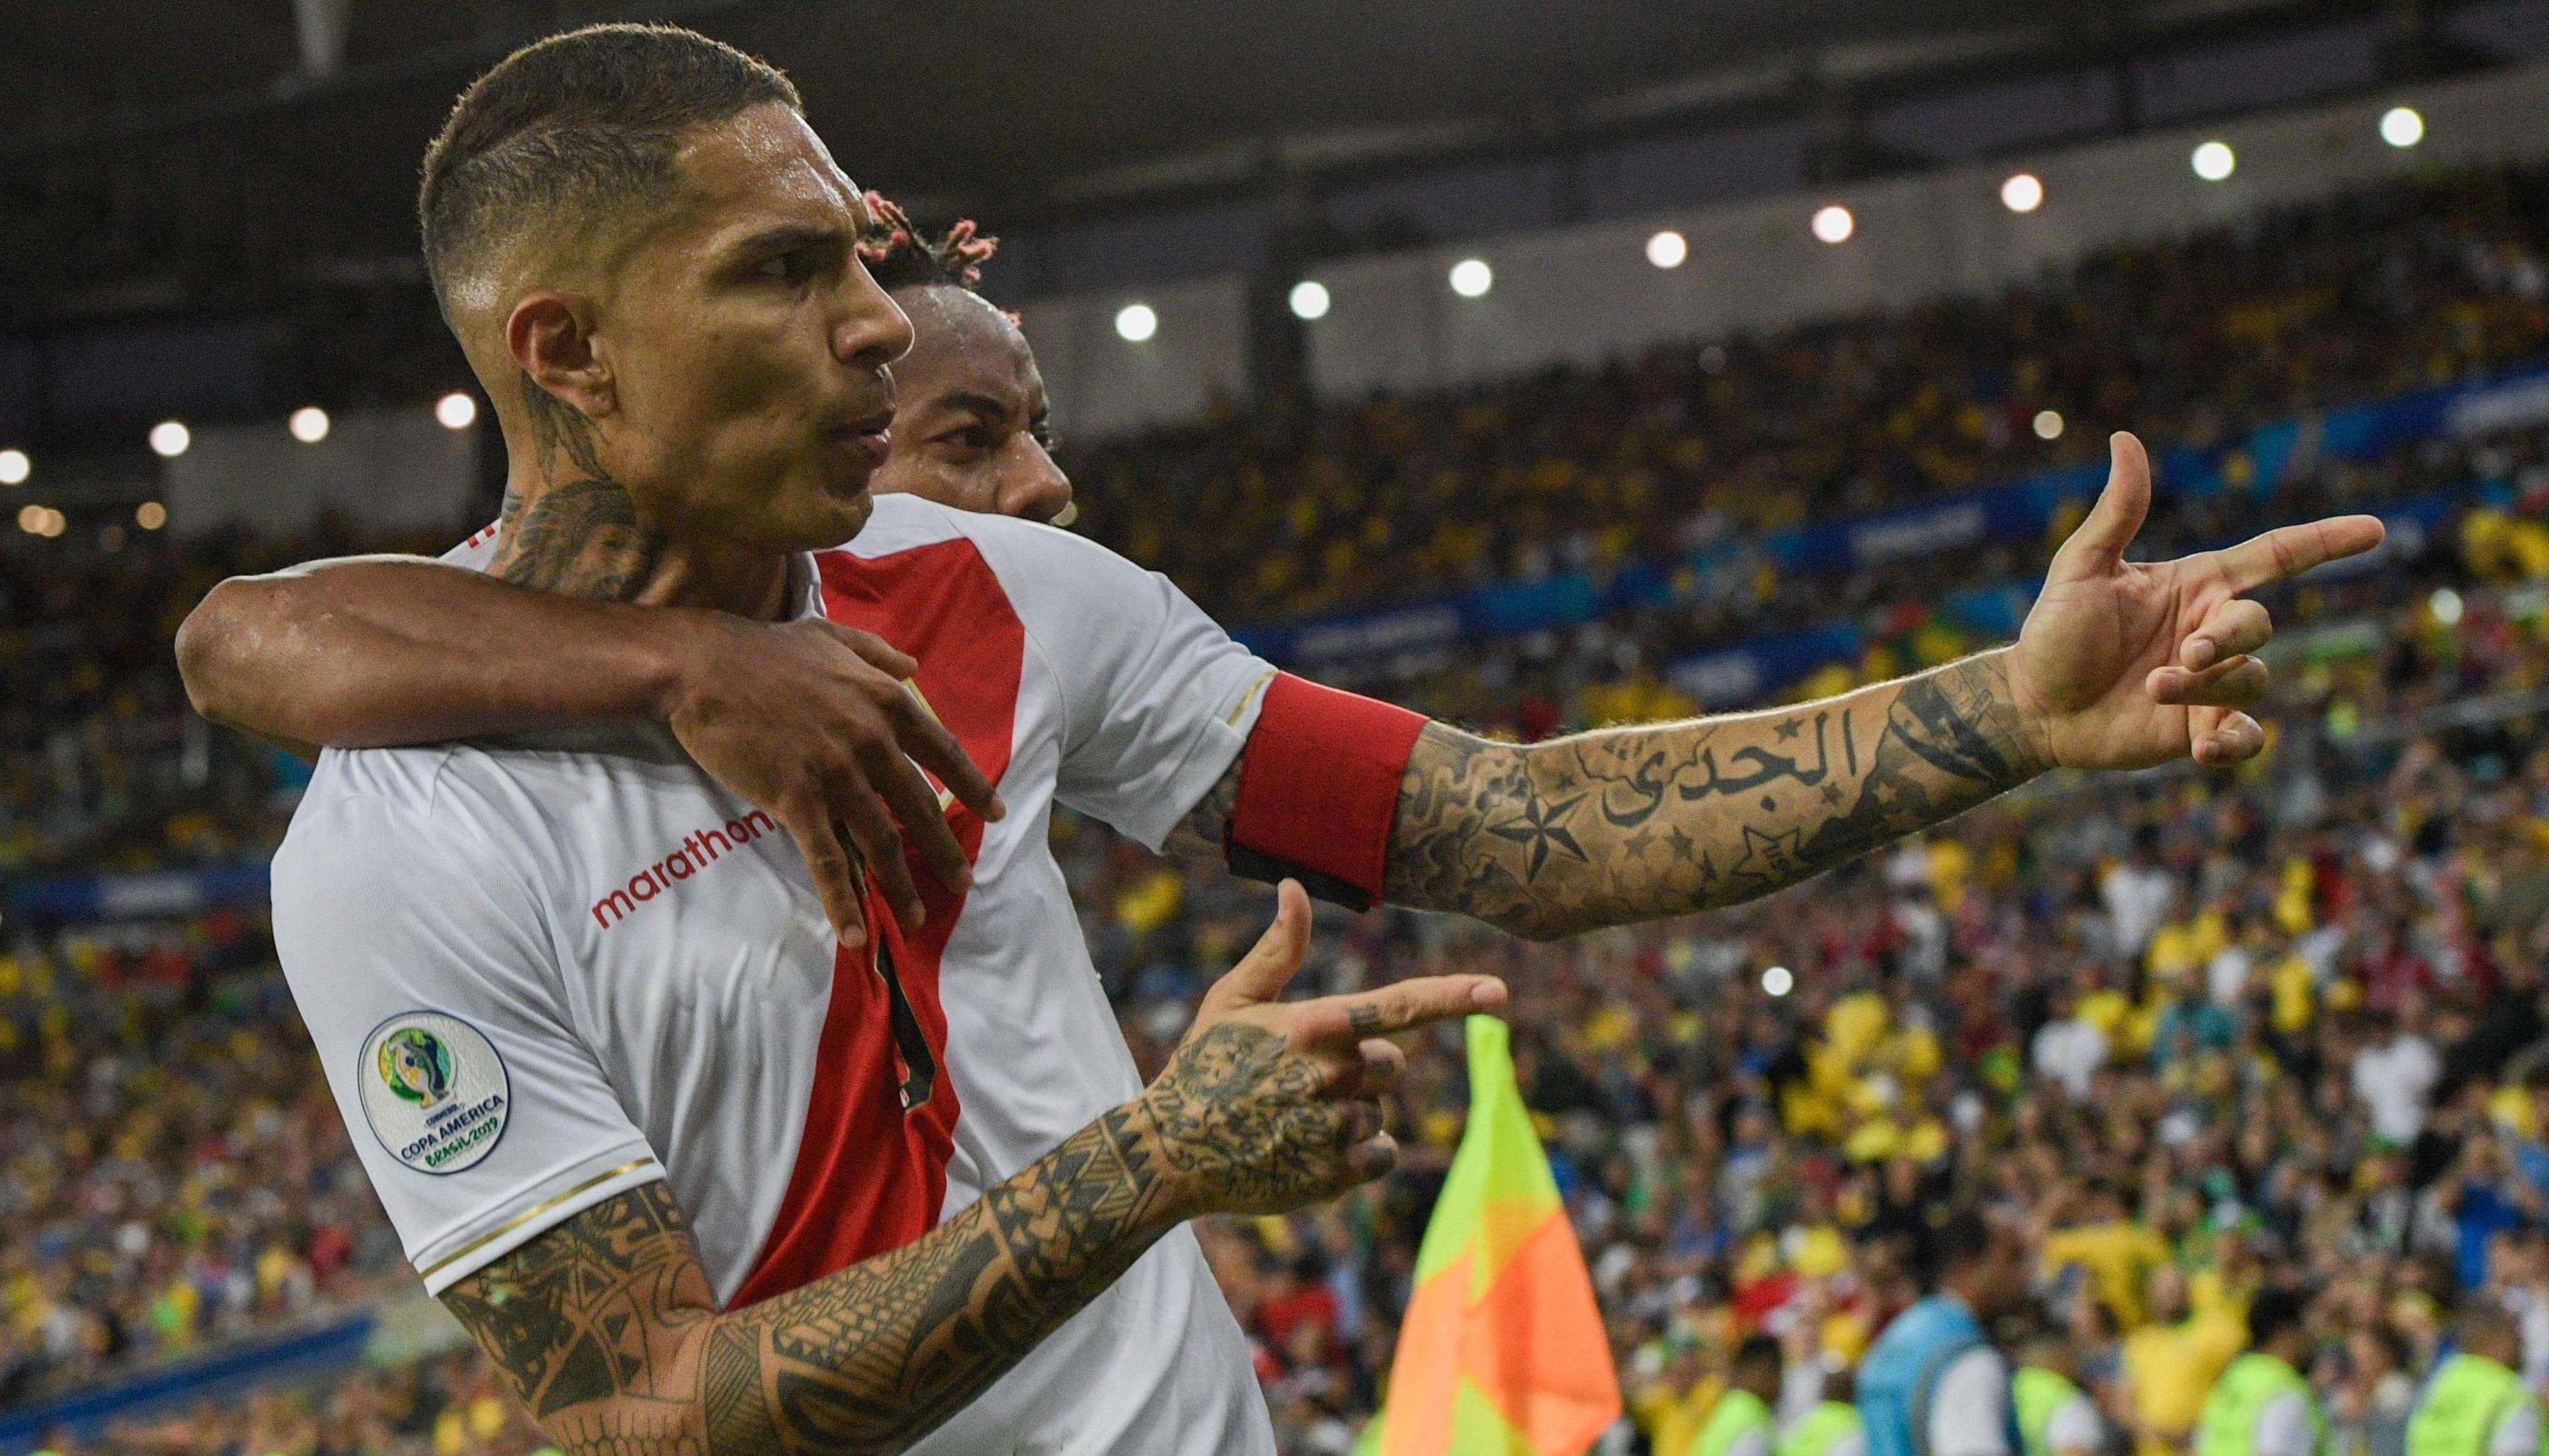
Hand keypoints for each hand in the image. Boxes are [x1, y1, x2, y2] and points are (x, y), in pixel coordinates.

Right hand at [662, 612, 1003, 946]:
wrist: (706, 665)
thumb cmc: (766, 650)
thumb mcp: (833, 636)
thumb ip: (878, 653)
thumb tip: (914, 667)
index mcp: (886, 702)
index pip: (943, 753)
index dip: (972, 787)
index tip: (995, 814)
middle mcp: (872, 740)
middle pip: (920, 807)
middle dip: (944, 850)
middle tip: (963, 883)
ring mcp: (837, 773)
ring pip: (882, 841)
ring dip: (902, 885)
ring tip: (917, 916)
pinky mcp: (798, 800)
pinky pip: (829, 861)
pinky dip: (844, 901)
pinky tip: (857, 934)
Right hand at [1134, 880, 1506, 1219]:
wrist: (1169, 1153)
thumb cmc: (1202, 1066)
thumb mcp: (1232, 1000)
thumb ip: (1278, 949)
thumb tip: (1295, 887)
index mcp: (1316, 1025)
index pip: (1402, 1007)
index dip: (1455, 998)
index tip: (1499, 993)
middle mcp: (1333, 1074)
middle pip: (1391, 1064)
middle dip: (1360, 1070)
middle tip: (1300, 1081)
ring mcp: (1335, 1127)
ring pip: (1378, 1112)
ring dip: (1348, 1115)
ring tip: (1289, 1120)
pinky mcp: (1334, 1175)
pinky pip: (1378, 1155)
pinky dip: (1354, 1156)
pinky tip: (1306, 1152)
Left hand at [2009, 432, 2384, 770]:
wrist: (2033, 703)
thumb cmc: (2056, 629)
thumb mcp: (2082, 566)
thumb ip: (2117, 511)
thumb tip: (2125, 439)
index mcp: (2198, 585)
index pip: (2277, 556)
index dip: (2326, 540)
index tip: (2374, 529)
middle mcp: (2212, 631)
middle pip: (2259, 624)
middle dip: (2230, 638)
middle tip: (2183, 655)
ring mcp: (2211, 683)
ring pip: (2251, 680)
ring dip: (2207, 687)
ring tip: (2153, 688)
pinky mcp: (2200, 730)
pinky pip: (2246, 739)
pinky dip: (2235, 746)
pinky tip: (2203, 750)